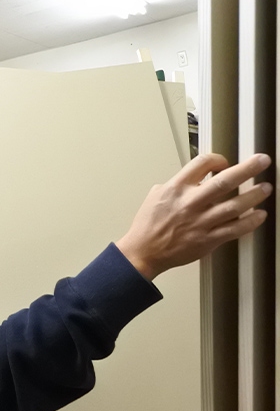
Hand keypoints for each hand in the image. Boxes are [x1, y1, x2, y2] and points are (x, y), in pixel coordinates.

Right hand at [115, 153, 272, 279]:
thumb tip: (191, 179)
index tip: (225, 162)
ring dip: (254, 195)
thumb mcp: (156, 195)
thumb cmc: (148, 226)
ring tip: (266, 188)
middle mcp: (191, 202)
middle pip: (224, 181)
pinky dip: (250, 222)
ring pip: (235, 205)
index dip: (218, 159)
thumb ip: (176, 184)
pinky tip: (259, 215)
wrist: (144, 251)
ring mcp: (201, 222)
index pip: (202, 163)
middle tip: (262, 161)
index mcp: (176, 188)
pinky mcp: (208, 240)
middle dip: (247, 168)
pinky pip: (235, 229)